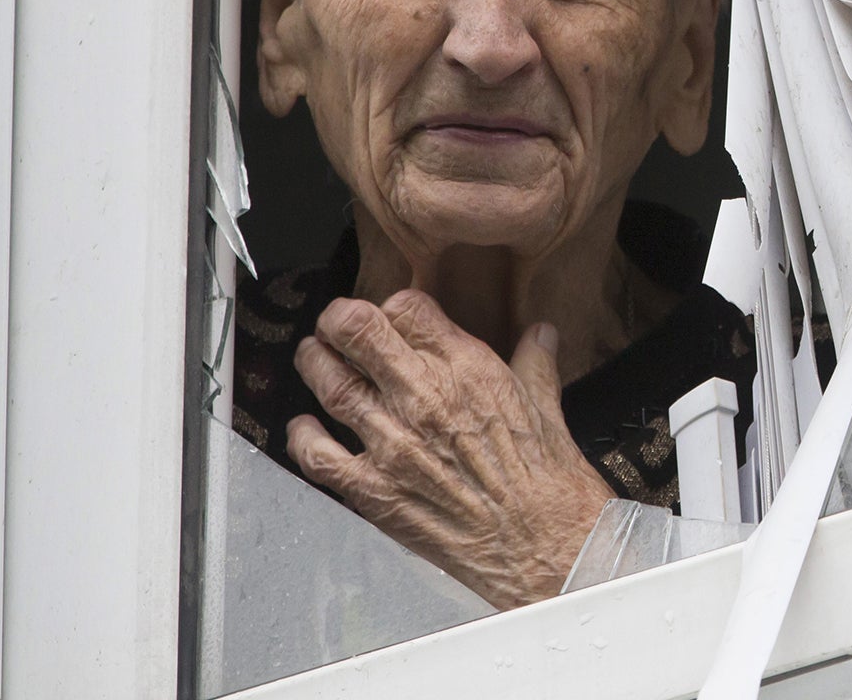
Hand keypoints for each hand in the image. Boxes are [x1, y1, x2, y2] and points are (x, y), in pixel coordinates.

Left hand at [288, 288, 615, 607]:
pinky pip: (317, 456)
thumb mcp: (549, 407)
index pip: (408, 309)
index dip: (394, 305)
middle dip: (340, 319)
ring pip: (331, 385)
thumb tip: (540, 336)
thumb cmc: (549, 483)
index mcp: (469, 370)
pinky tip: (304, 428)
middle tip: (336, 320)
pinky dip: (302, 437)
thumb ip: (536, 363)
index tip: (391, 314)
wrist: (543, 546)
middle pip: (358, 333)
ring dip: (315, 363)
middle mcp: (424, 399)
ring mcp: (393, 445)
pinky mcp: (373, 491)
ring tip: (313, 356)